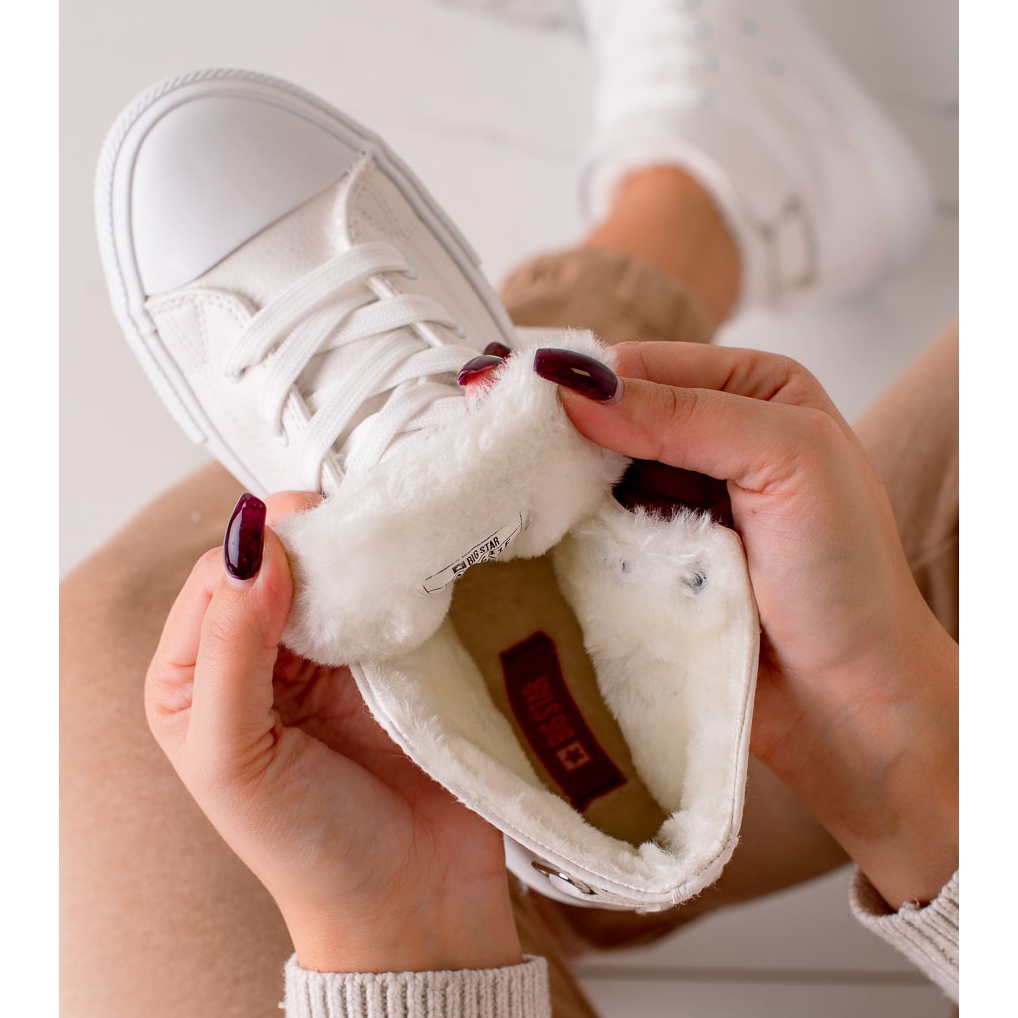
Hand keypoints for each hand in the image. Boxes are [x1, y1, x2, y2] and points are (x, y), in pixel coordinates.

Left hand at [145, 492, 520, 972]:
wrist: (414, 894)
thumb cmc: (309, 847)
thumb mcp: (234, 760)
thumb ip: (229, 653)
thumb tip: (250, 555)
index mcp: (196, 681)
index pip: (213, 582)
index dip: (251, 556)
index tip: (298, 556)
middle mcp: (256, 659)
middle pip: (273, 564)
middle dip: (305, 543)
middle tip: (346, 536)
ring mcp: (324, 657)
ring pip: (328, 571)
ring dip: (351, 556)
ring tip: (377, 555)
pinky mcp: (383, 659)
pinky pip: (380, 597)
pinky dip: (391, 579)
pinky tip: (404, 581)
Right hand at [534, 342, 957, 909]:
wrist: (848, 705)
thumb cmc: (847, 579)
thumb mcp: (789, 461)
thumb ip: (686, 415)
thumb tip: (576, 389)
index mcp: (754, 392)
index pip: (645, 366)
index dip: (582, 380)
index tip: (515, 397)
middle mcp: (711, 439)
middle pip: (609, 417)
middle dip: (557, 430)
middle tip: (489, 440)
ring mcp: (676, 503)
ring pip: (591, 474)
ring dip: (553, 483)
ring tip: (496, 485)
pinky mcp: (649, 560)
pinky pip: (591, 531)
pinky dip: (561, 531)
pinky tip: (526, 530)